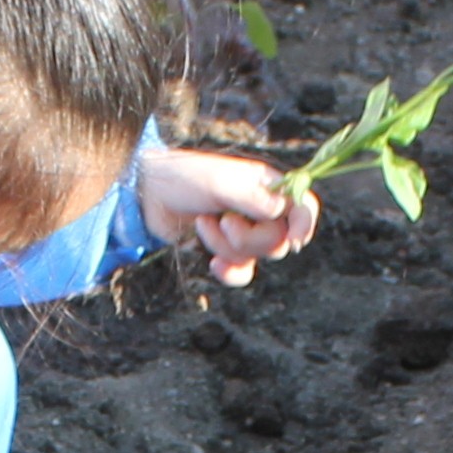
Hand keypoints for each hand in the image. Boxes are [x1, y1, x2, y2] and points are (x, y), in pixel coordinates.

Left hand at [140, 147, 316, 285]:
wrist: (148, 196)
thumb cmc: (185, 178)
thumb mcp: (220, 183)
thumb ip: (252, 198)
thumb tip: (283, 210)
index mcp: (267, 185)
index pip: (303, 205)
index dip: (304, 224)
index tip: (294, 240)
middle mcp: (262, 209)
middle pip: (279, 240)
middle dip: (249, 238)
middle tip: (223, 221)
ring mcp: (246, 231)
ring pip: (257, 257)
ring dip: (227, 247)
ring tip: (203, 225)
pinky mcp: (227, 250)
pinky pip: (243, 273)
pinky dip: (230, 272)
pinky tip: (213, 265)